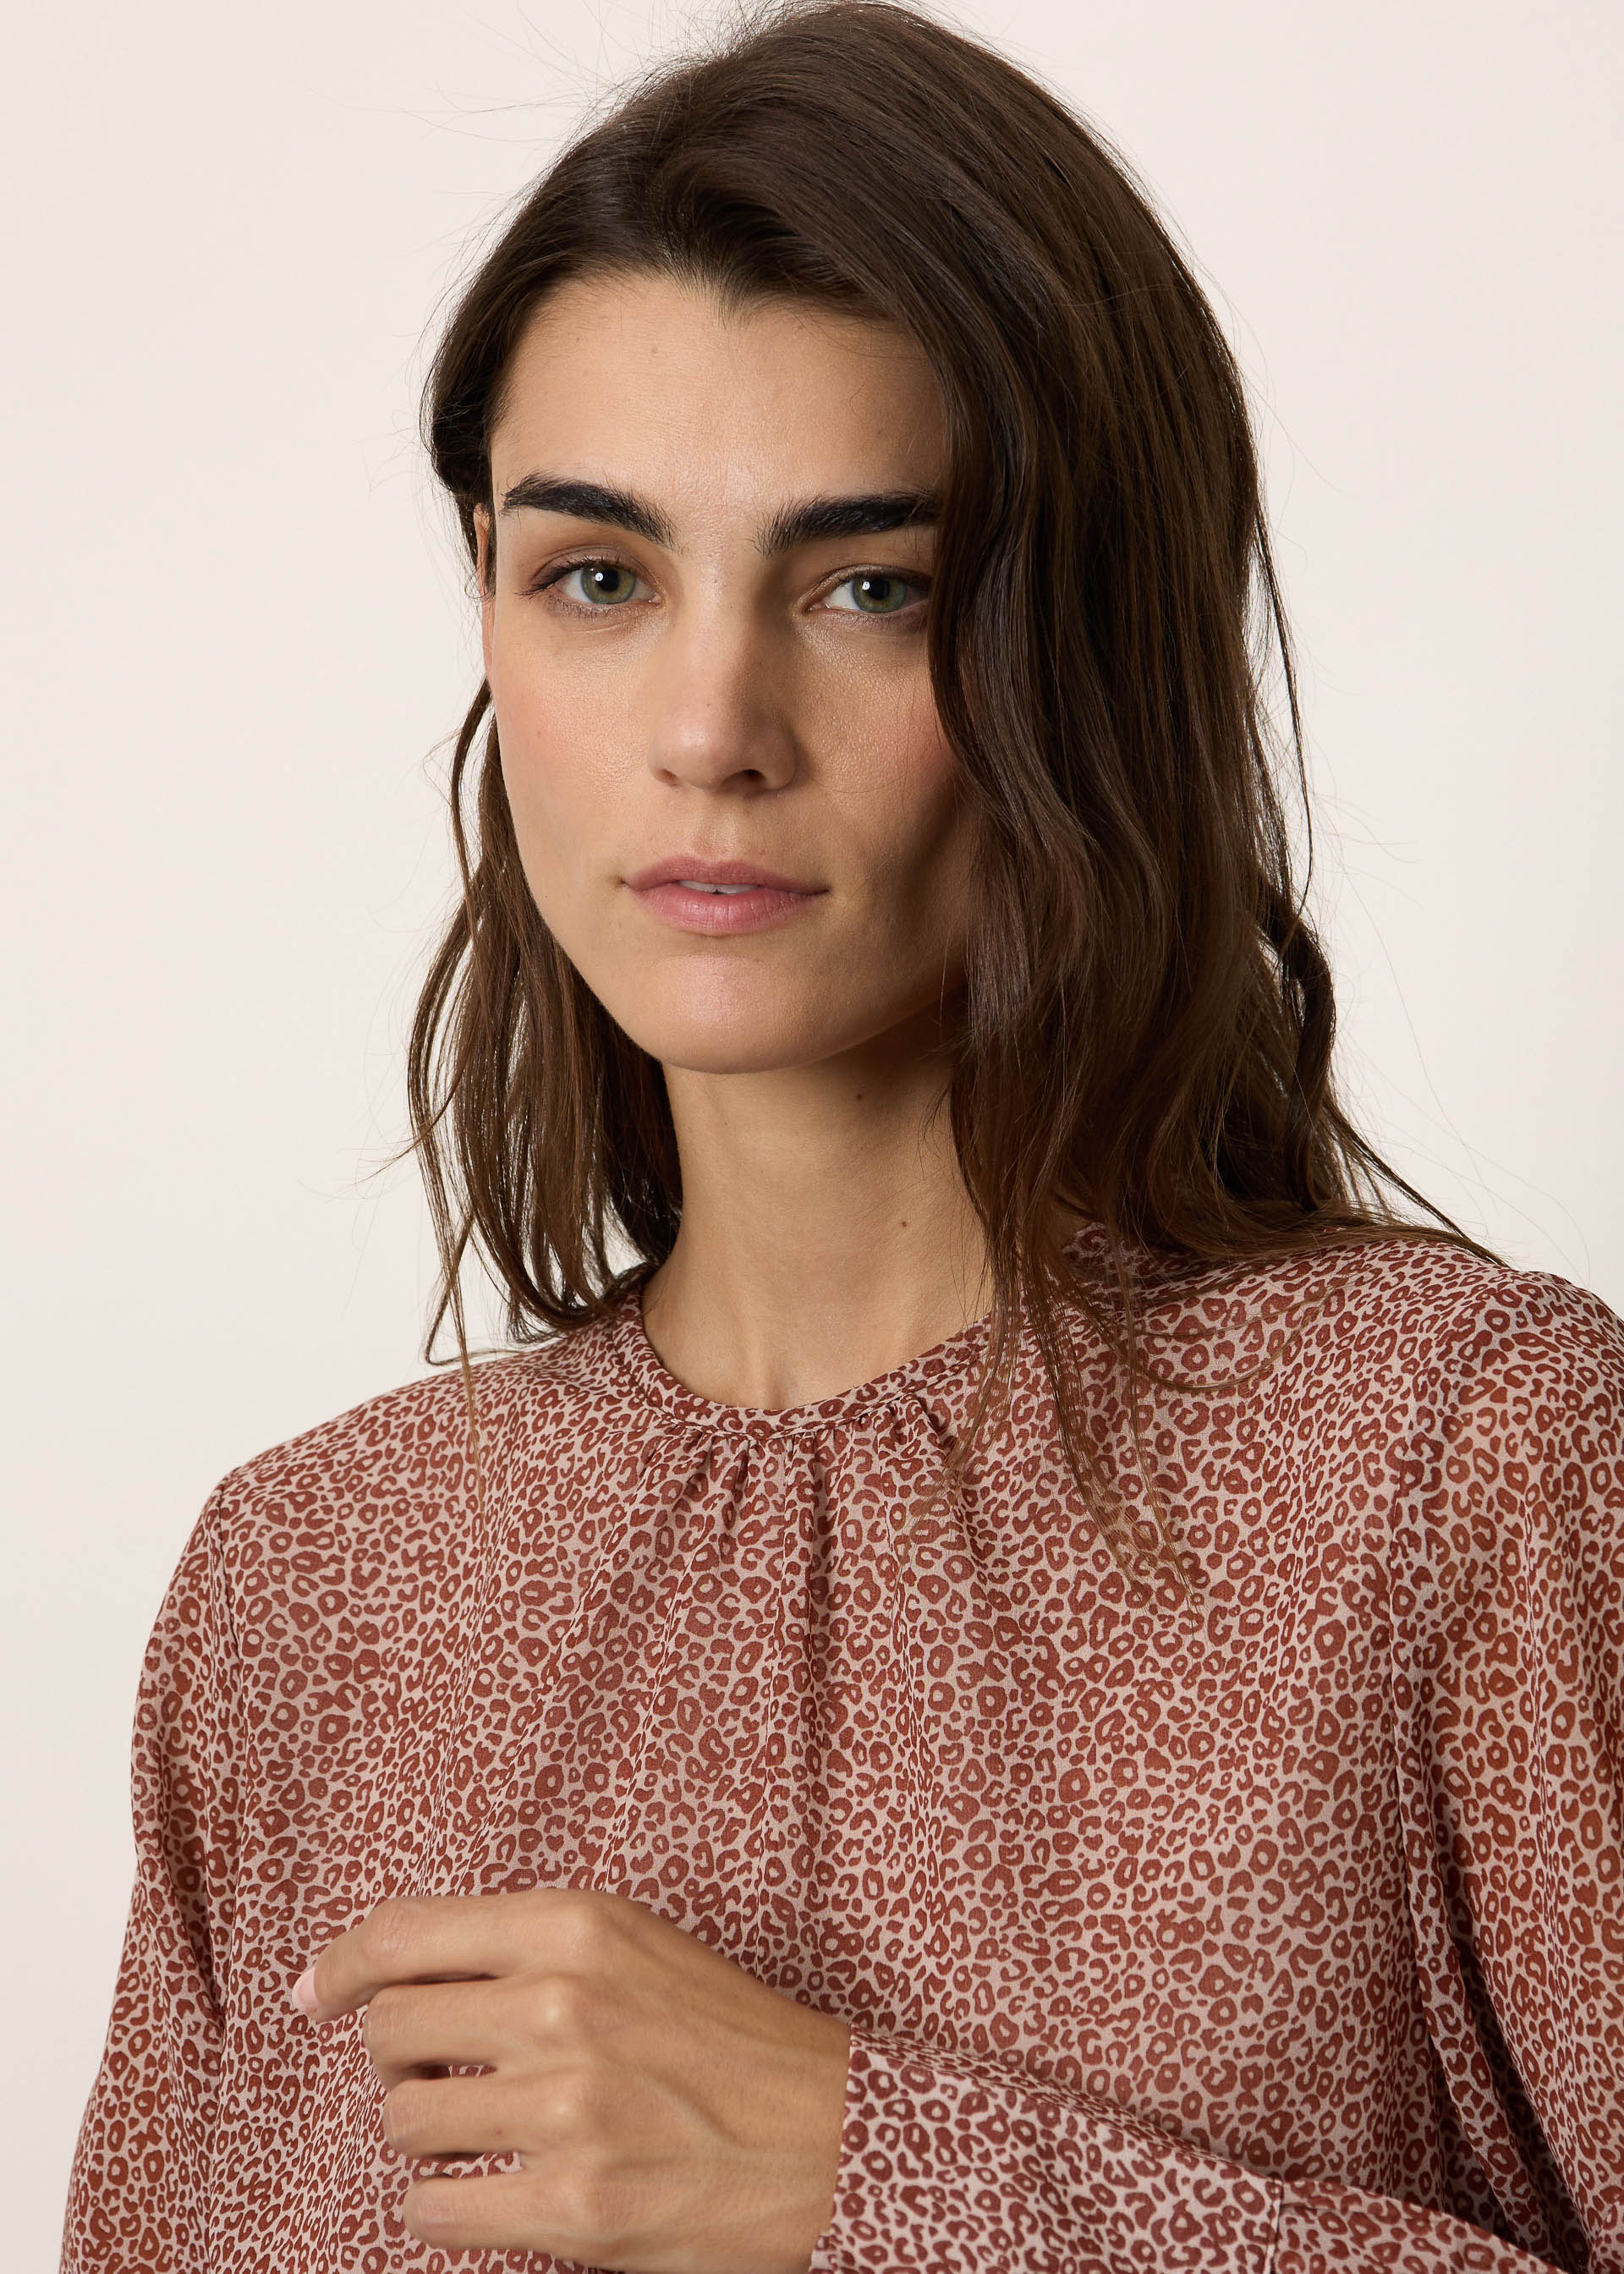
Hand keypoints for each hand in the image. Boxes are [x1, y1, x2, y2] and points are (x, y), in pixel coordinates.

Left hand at [292, 1887, 850, 2273]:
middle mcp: (560, 2004)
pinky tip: (493, 2191)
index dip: (340, 1966)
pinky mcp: (571, 2206)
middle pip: (388, 2030)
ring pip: (402, 2121)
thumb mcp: (631, 1947)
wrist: (829, 2136)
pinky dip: (443, 2204)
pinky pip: (432, 2206)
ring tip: (486, 2135)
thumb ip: (521, 1948)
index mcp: (574, 1925)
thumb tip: (372, 1977)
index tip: (314, 1996)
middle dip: (398, 2059)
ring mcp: (564, 2108)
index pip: (403, 1933)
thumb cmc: (723, 2037)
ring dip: (426, 2136)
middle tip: (444, 2077)